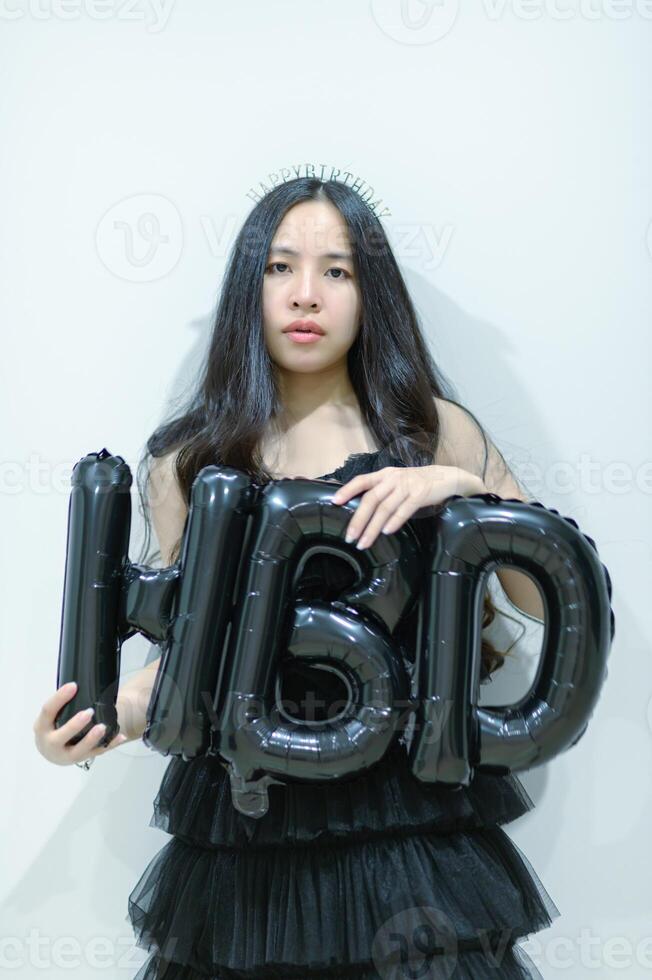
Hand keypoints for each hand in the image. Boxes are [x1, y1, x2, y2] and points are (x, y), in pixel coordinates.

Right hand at [33, 681, 126, 765]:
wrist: (52, 751)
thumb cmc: (52, 727)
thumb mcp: (49, 717)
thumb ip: (60, 705)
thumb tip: (78, 685)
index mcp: (42, 728)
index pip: (47, 711)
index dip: (60, 698)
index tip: (74, 685)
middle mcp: (50, 744)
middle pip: (61, 737)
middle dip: (74, 725)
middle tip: (89, 712)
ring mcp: (66, 755)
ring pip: (79, 751)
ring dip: (91, 739)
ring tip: (103, 727)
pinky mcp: (81, 759)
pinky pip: (97, 752)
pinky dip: (110, 744)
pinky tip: (121, 736)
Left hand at [331, 465, 485, 549]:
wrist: (446, 477)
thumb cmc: (417, 483)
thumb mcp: (396, 482)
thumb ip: (381, 491)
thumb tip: (360, 511)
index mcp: (384, 475)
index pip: (362, 480)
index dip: (348, 490)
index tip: (335, 502)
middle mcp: (393, 479)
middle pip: (371, 499)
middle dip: (358, 519)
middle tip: (349, 536)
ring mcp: (407, 486)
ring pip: (385, 508)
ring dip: (373, 527)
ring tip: (364, 542)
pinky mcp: (420, 494)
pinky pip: (404, 510)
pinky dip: (394, 521)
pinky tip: (387, 532)